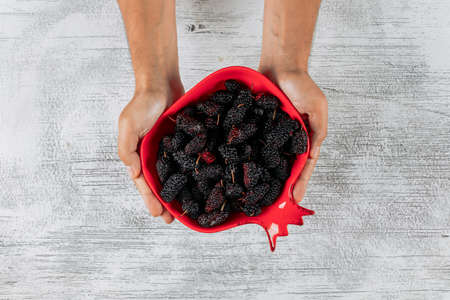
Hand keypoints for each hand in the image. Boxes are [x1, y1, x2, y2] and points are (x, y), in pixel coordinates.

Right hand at [118, 82, 183, 222]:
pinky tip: (198, 183)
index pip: (143, 183)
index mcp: (137, 155)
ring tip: (185, 209)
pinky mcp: (182, 142)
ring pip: (173, 176)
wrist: (161, 82)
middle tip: (172, 220)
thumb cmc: (142, 103)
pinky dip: (189, 173)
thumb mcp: (128, 126)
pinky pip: (185, 161)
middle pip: (158, 183)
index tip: (158, 215)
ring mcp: (168, 149)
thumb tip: (133, 175)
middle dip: (164, 202)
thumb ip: (126, 150)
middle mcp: (152, 155)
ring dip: (177, 192)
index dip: (150, 199)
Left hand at [260, 68, 327, 202]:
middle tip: (274, 204)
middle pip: (284, 166)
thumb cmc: (302, 86)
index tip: (294, 199)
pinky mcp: (256, 126)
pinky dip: (248, 155)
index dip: (300, 182)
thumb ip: (315, 133)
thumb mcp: (317, 110)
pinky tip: (243, 168)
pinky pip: (252, 143)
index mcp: (305, 138)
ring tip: (257, 193)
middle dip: (280, 184)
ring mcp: (271, 134)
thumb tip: (311, 158)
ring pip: (267, 159)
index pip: (303, 165)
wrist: (280, 65)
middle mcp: (287, 139)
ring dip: (264, 175)